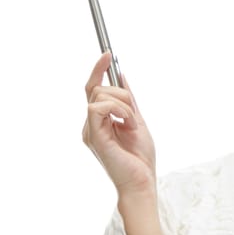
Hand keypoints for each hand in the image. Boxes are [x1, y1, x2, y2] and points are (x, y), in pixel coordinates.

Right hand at [83, 52, 156, 195]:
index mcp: (100, 121)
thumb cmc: (139, 157)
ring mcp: (90, 130)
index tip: (108, 52)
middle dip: (122, 93)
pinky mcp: (93, 135)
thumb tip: (121, 75)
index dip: (98, 69)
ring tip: (132, 124)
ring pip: (100, 95)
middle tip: (134, 115)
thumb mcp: (137, 120)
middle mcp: (91, 125)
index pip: (93, 89)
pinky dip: (119, 110)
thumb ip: (128, 100)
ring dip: (124, 104)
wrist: (142, 181)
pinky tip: (128, 124)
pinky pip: (98, 107)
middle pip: (97, 88)